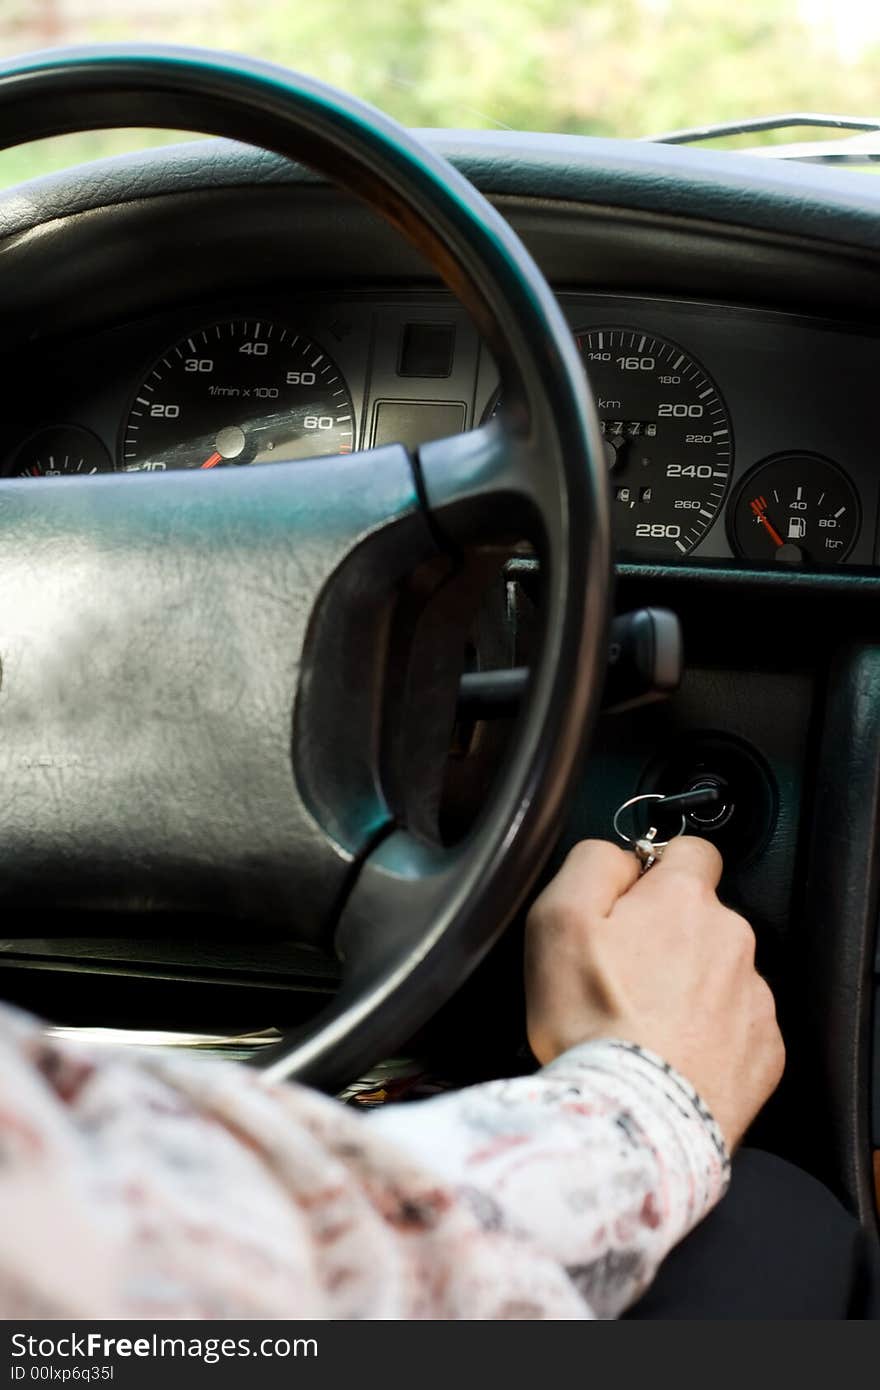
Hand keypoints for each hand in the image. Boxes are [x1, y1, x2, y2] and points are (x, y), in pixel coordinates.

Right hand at [524, 837, 784, 1149]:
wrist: (634, 1118)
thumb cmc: (590, 1020)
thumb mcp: (558, 918)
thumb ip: (593, 862)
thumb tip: (622, 854)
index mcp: (685, 900)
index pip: (692, 850)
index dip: (658, 870)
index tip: (631, 903)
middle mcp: (733, 939)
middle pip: (702, 918)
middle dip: (668, 936)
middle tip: (620, 977)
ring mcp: (754, 998)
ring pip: (718, 973)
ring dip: (688, 987)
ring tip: (642, 1025)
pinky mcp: (765, 1051)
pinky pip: (735, 1026)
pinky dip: (707, 1035)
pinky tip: (670, 1055)